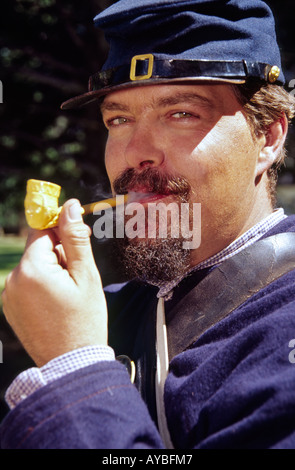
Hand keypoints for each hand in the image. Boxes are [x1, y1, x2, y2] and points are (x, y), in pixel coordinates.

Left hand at [2, 199, 107, 366]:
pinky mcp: (10, 307)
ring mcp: (8, 295)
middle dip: (59, 254)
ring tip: (68, 294)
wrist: (72, 363)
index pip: (43, 230)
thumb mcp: (85, 275)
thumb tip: (69, 206)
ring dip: (51, 270)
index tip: (79, 237)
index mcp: (32, 268)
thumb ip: (75, 238)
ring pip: (33, 266)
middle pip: (38, 248)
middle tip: (78, 276)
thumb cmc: (85, 320)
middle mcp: (13, 279)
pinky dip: (41, 285)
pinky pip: (26, 283)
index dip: (63, 230)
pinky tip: (56, 303)